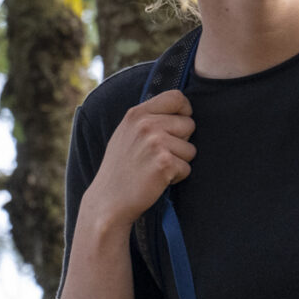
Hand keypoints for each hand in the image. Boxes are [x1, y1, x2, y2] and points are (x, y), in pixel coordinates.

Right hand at [82, 92, 194, 229]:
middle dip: (181, 142)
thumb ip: (148, 119)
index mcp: (136, 114)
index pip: (176, 97)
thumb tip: (179, 108)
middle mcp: (146, 124)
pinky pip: (187, 167)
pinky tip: (157, 180)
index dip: (184, 111)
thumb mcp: (126, 133)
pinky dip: (176, 177)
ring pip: (190, 149)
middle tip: (158, 156)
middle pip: (189, 124)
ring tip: (155, 169)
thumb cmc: (120, 169)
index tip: (179, 125)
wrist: (108, 201)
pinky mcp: (164, 163)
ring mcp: (155, 143)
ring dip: (179, 162)